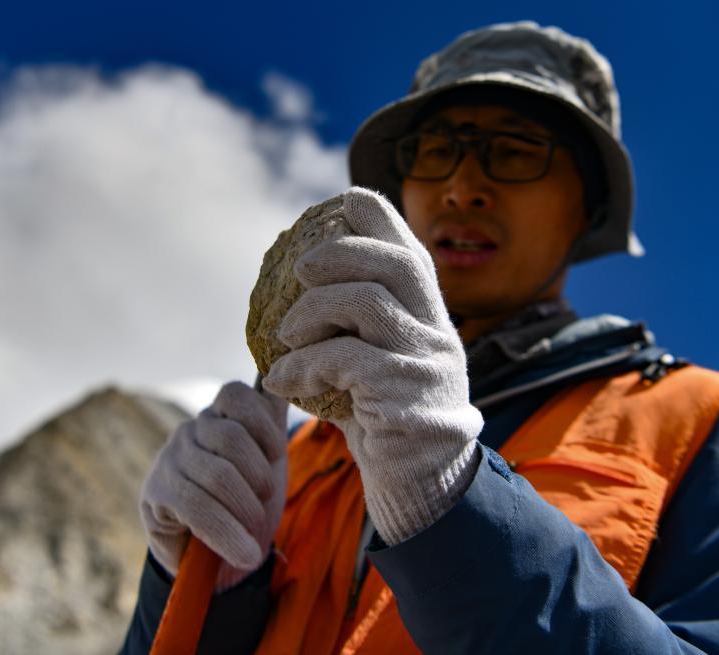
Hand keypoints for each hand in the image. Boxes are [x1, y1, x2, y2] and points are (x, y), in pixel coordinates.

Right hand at [139, 381, 287, 589]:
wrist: (214, 561)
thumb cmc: (243, 504)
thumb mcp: (265, 460)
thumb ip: (271, 422)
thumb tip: (285, 384)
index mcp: (218, 416)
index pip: (235, 394)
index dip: (263, 424)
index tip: (276, 456)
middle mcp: (190, 431)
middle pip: (231, 437)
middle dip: (258, 475)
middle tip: (266, 500)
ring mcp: (170, 461)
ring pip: (218, 475)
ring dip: (246, 510)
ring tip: (255, 534)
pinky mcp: (156, 494)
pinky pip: (198, 509)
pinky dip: (229, 535)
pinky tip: (245, 555)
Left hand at [262, 187, 482, 544]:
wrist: (420, 484)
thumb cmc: (384, 415)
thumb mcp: (377, 359)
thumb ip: (357, 322)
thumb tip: (301, 275)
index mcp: (430, 316)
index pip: (411, 249)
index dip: (377, 218)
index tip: (341, 204)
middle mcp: (437, 331)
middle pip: (395, 263)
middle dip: (339, 253)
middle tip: (299, 271)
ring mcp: (427, 363)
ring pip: (367, 303)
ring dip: (311, 313)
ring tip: (283, 338)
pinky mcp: (407, 398)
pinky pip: (346, 361)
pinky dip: (302, 366)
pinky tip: (281, 382)